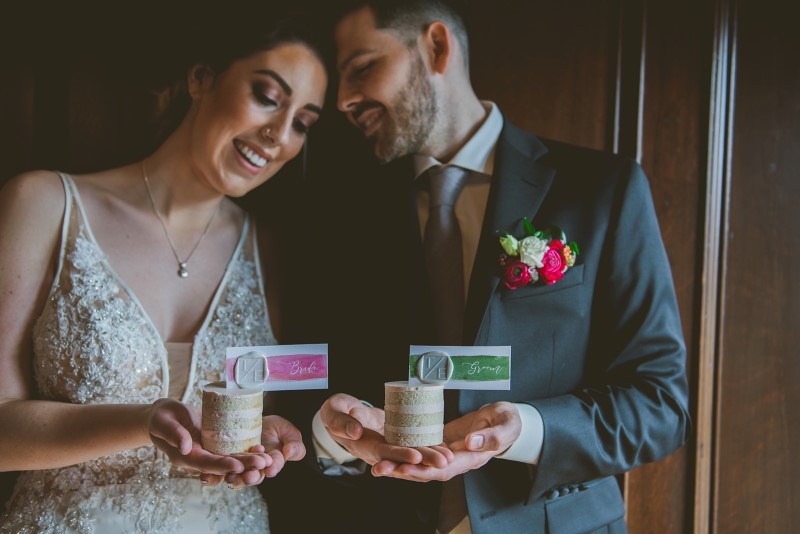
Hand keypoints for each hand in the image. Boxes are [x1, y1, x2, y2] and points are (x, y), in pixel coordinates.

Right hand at [147, 398, 266, 477]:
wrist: (165, 417)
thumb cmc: (162, 418)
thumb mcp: (163, 422)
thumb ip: (173, 433)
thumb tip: (185, 447)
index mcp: (186, 457)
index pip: (206, 464)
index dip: (222, 466)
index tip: (238, 466)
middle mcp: (199, 460)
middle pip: (223, 466)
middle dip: (243, 465)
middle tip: (262, 462)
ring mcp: (208, 454)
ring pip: (230, 462)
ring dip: (248, 462)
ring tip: (267, 459)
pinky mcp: (215, 447)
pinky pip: (231, 453)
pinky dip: (245, 452)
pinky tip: (260, 449)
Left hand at [201, 415, 305, 487]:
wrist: (255, 419)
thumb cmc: (275, 427)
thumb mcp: (289, 432)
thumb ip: (294, 443)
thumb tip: (289, 453)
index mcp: (272, 463)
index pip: (273, 467)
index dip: (273, 467)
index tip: (271, 468)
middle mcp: (254, 468)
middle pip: (252, 476)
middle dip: (250, 477)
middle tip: (249, 476)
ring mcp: (238, 466)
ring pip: (235, 476)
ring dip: (233, 478)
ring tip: (230, 477)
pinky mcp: (224, 461)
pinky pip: (217, 470)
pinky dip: (212, 476)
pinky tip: (208, 476)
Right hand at [320, 393, 451, 467]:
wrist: (342, 415)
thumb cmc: (336, 412)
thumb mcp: (333, 412)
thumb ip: (340, 422)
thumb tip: (354, 431)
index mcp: (363, 445)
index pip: (383, 452)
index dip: (399, 454)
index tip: (415, 455)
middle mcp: (378, 451)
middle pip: (402, 458)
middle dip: (424, 461)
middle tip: (443, 461)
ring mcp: (388, 447)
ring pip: (411, 455)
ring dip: (430, 457)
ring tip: (449, 457)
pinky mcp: (396, 441)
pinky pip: (413, 445)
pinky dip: (428, 447)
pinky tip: (444, 447)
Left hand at [372, 401, 521, 480]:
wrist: (507, 419)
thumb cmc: (509, 421)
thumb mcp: (505, 425)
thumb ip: (491, 436)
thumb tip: (469, 442)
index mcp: (471, 459)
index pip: (443, 470)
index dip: (423, 471)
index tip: (404, 468)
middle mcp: (456, 460)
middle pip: (425, 470)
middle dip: (402, 471)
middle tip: (379, 468)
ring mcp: (448, 453)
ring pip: (420, 462)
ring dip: (399, 464)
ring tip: (377, 464)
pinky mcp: (443, 442)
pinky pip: (423, 450)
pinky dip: (407, 452)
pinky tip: (390, 449)